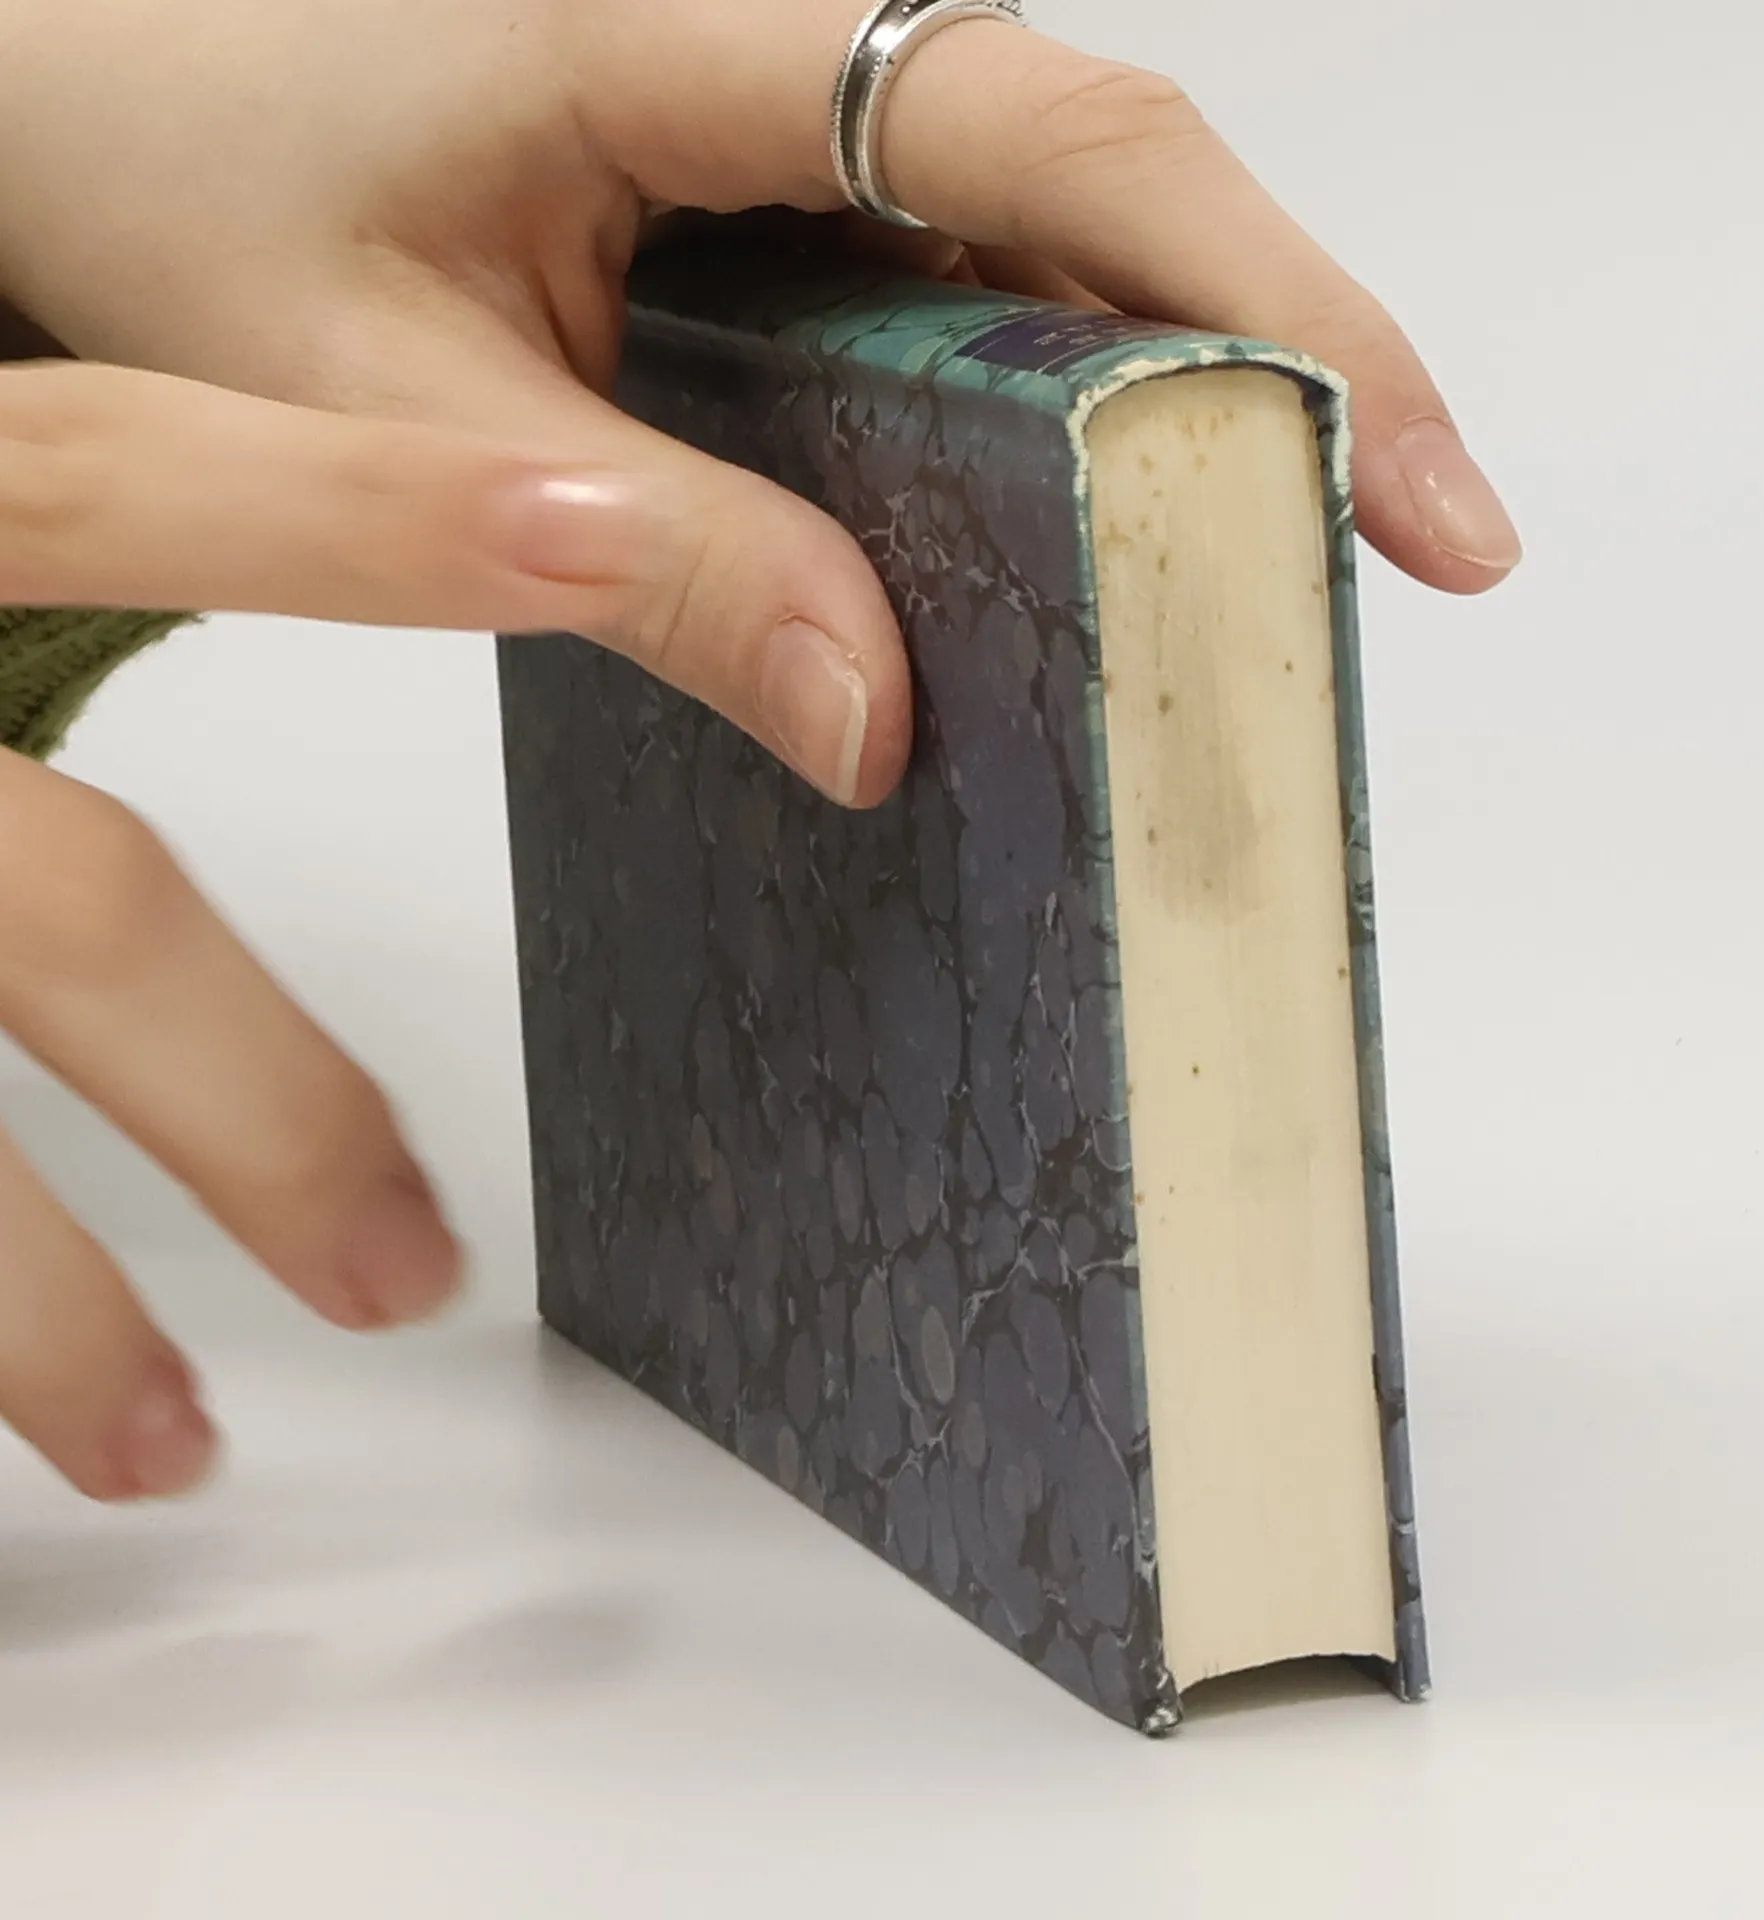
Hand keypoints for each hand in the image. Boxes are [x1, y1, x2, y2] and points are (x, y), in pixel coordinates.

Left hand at [0, 0, 1519, 816]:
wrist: (93, 108)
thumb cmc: (193, 180)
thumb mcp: (398, 396)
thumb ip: (633, 549)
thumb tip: (875, 720)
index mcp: (701, 33)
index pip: (1059, 140)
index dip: (1272, 302)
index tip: (1410, 486)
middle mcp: (793, 62)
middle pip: (1124, 187)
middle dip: (1287, 373)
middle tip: (1399, 566)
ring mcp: (803, 143)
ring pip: (1070, 253)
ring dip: (1185, 415)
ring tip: (1268, 590)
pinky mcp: (789, 224)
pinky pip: (976, 311)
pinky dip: (1060, 435)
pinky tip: (1089, 557)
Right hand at [0, 357, 791, 1498]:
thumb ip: (88, 532)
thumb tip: (481, 543)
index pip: (115, 479)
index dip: (356, 518)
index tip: (605, 544)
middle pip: (58, 898)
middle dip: (250, 1096)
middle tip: (418, 1269)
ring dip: (57, 1307)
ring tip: (186, 1450)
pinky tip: (63, 1433)